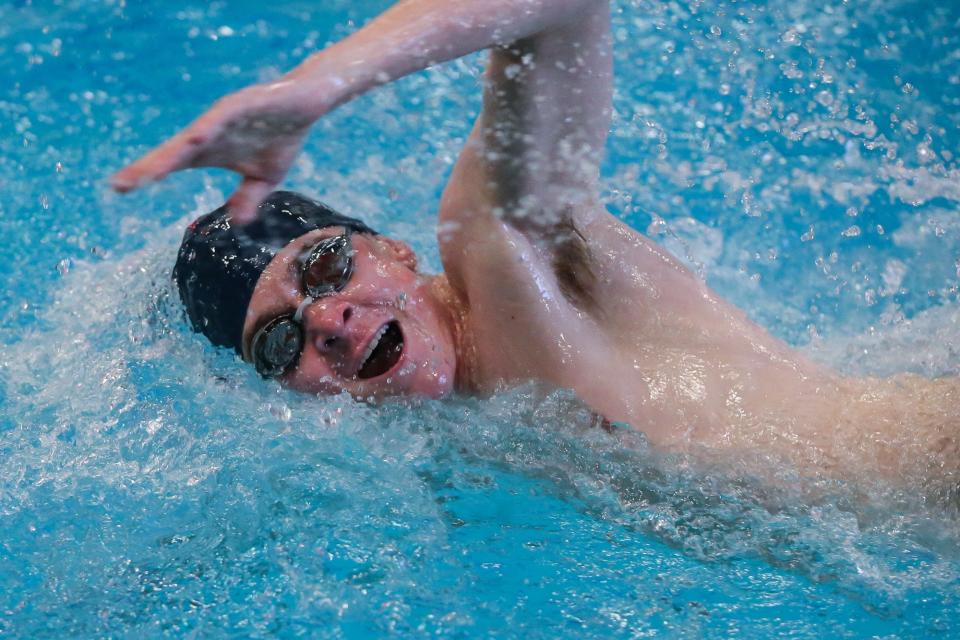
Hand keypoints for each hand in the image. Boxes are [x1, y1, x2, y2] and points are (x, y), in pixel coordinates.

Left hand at [111, 80, 322, 222]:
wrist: (308, 104)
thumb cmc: (282, 137)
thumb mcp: (266, 178)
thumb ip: (248, 197)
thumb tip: (237, 222)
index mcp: (210, 150)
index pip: (173, 164)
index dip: (148, 174)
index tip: (120, 189)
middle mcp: (209, 132)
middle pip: (174, 153)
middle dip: (148, 169)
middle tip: (121, 186)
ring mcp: (223, 117)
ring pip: (192, 137)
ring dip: (172, 154)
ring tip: (151, 173)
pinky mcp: (243, 103)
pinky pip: (223, 117)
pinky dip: (208, 128)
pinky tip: (194, 140)